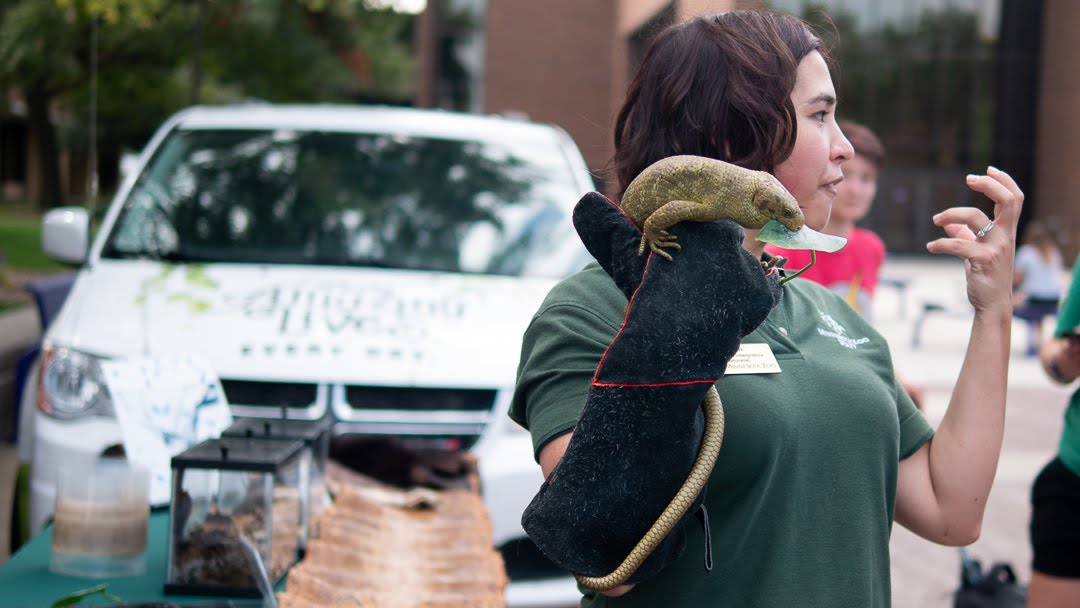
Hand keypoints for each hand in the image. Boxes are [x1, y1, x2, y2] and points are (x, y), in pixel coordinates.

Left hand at [926, 167, 1023, 315]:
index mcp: (1007, 231)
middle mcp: (1006, 236)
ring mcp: (997, 247)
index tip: (987, 170)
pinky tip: (930, 247)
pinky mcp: (983, 260)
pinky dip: (940, 243)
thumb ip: (966, 236)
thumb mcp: (978, 252)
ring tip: (936, 219)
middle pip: (1008, 200)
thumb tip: (950, 225)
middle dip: (989, 185)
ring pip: (976, 218)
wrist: (992, 304)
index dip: (1004, 181)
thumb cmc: (986, 275)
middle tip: (969, 179)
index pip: (1014, 198)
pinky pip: (958, 244)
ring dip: (952, 214)